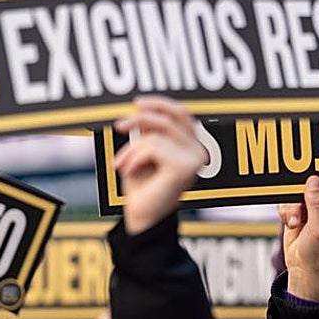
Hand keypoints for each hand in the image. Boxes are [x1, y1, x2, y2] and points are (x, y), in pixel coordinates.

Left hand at [112, 96, 208, 234]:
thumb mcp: (144, 151)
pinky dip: (133, 158)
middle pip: (169, 119)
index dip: (161, 104)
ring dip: (132, 150)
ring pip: (155, 135)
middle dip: (140, 120)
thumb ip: (150, 131)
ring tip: (125, 165)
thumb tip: (143, 108)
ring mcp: (195, 161)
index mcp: (193, 148)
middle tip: (119, 126)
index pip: (183, 114)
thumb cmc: (142, 187)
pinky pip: (151, 147)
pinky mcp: (184, 168)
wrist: (141, 215)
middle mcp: (199, 153)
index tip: (138, 103)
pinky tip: (130, 172)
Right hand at [278, 176, 318, 302]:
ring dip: (291, 207)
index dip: (318, 183)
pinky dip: (286, 211)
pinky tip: (291, 224)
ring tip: (295, 224)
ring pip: (296, 191)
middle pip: (311, 184)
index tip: (306, 189)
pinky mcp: (300, 207)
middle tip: (298, 214)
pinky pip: (287, 199)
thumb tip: (314, 182)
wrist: (303, 268)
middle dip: (300, 198)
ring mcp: (314, 204)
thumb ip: (316, 205)